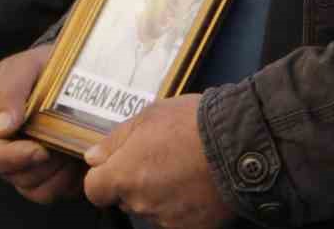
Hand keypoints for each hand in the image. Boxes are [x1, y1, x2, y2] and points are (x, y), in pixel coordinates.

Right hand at [0, 44, 82, 203]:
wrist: (67, 72)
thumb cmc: (38, 68)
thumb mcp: (23, 68)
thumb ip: (9, 91)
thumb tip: (1, 128)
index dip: (12, 159)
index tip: (40, 149)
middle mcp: (3, 154)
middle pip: (16, 177)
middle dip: (45, 162)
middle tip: (66, 138)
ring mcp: (26, 168)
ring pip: (39, 189)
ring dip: (61, 171)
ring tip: (75, 144)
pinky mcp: (50, 176)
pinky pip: (60, 191)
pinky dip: (74, 178)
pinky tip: (82, 155)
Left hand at [84, 95, 232, 228]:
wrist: (239, 144)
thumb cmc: (193, 124)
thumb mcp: (148, 116)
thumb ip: (115, 140)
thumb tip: (93, 157)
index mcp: (123, 175)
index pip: (94, 189)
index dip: (104, 176)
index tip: (119, 163)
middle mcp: (140, 203)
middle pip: (125, 198)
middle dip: (136, 182)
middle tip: (160, 158)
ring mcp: (166, 218)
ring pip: (152, 208)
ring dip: (161, 193)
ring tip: (184, 167)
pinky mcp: (192, 228)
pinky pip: (178, 218)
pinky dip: (184, 205)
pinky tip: (198, 184)